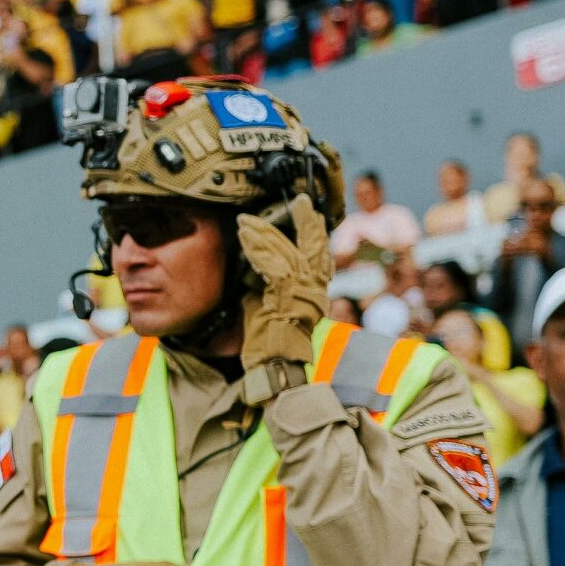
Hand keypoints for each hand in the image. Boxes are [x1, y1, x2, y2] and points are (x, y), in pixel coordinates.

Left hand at [237, 195, 330, 375]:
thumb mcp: (271, 305)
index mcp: (315, 291)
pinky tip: (246, 235)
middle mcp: (315, 288)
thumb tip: (256, 265)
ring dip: (264, 232)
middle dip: (306, 221)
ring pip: (287, 251)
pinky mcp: (284, 294)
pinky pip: (271, 264)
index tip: (311, 213)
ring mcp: (302, 290)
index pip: (319, 255)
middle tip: (302, 201)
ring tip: (248, 219)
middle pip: (313, 246)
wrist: (275, 364)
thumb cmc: (270, 340)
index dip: (315, 232)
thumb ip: (270, 283)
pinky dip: (256, 248)